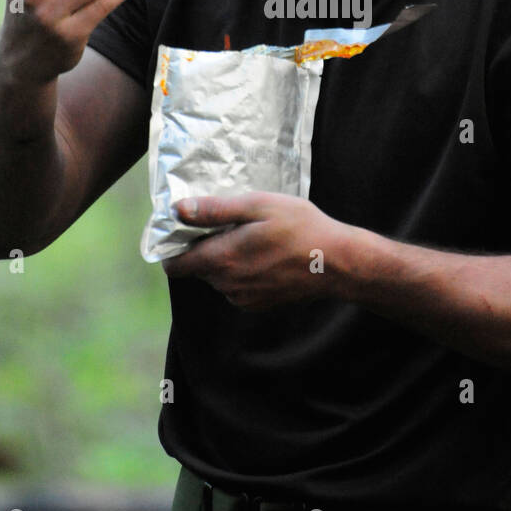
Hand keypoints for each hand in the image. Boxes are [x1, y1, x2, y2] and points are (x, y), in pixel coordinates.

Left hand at [163, 193, 350, 310]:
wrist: (336, 262)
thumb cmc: (300, 228)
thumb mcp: (257, 206)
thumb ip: (215, 210)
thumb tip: (179, 210)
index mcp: (222, 259)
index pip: (175, 264)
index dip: (174, 246)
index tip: (185, 229)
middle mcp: (227, 284)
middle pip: (198, 267)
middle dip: (205, 247)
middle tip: (230, 225)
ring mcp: (243, 298)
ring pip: (219, 277)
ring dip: (226, 260)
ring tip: (253, 238)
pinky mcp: (258, 304)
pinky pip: (237, 287)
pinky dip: (242, 272)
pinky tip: (265, 255)